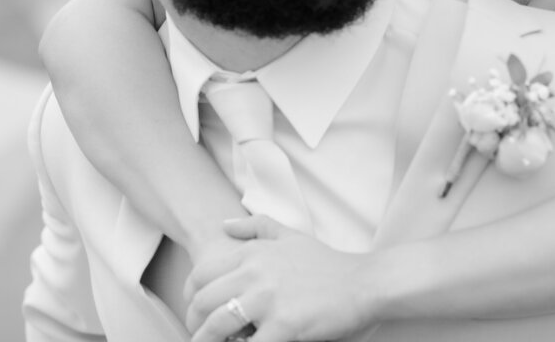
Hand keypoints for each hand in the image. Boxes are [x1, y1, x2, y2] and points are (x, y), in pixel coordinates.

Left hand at [184, 215, 378, 341]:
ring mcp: (268, 300)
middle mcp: (255, 273)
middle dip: (195, 323)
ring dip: (207, 341)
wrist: (364, 283)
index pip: (202, 274)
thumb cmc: (328, 263)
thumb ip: (256, 226)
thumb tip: (224, 225)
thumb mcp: (291, 235)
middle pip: (203, 301)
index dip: (190, 296)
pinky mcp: (284, 326)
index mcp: (253, 253)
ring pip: (217, 325)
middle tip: (200, 335)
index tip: (195, 310)